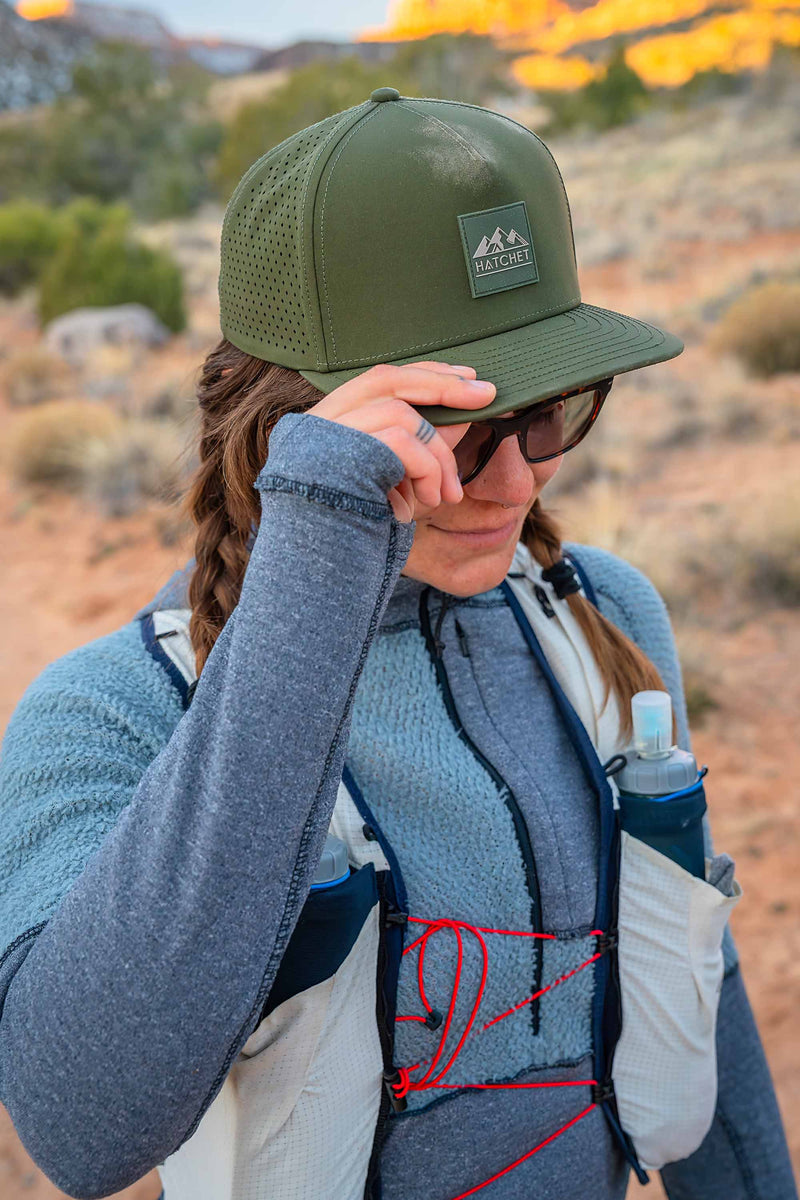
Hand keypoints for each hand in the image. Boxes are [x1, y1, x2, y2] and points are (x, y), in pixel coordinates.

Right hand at [306, 362, 495, 521]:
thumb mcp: (390, 488)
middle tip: (487, 394)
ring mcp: (319, 438)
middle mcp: (315, 424)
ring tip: (446, 496)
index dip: (424, 374)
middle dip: (442, 384)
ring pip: (399, 415)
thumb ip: (417, 450)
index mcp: (323, 427)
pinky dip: (425, 468)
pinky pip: (398, 441)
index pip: (378, 380)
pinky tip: (426, 502)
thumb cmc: (352, 536)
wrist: (316, 572)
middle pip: (386, 380)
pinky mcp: (332, 456)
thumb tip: (462, 414)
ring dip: (437, 454)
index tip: (466, 377)